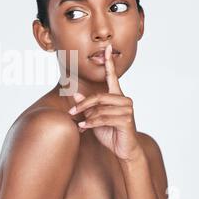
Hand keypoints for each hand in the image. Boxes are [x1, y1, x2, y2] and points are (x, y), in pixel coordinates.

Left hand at [68, 44, 142, 161]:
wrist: (124, 150)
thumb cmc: (110, 132)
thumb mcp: (95, 117)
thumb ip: (87, 106)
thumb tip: (76, 94)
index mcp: (117, 96)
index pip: (112, 76)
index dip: (109, 62)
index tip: (108, 48)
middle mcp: (124, 100)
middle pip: (99, 96)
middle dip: (83, 105)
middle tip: (71, 112)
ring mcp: (127, 110)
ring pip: (100, 109)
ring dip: (87, 117)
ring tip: (80, 124)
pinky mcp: (126, 120)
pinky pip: (104, 119)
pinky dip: (91, 123)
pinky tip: (84, 128)